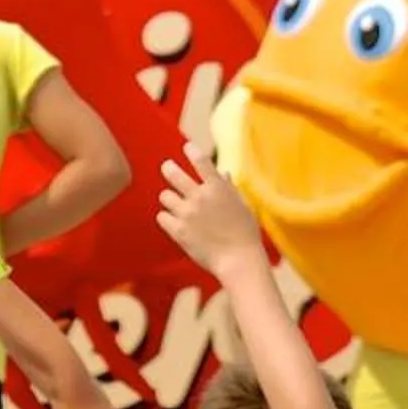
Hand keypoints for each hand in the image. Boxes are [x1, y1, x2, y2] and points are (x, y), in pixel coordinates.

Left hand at [156, 158, 265, 276]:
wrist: (239, 261)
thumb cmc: (246, 234)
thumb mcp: (243, 206)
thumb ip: (230, 189)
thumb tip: (223, 174)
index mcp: (218, 188)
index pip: (200, 160)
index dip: (191, 150)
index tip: (187, 147)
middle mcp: (200, 197)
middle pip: (172, 173)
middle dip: (168, 169)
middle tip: (168, 168)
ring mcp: (187, 214)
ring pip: (164, 196)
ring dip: (170, 199)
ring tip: (175, 205)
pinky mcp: (178, 231)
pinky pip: (162, 217)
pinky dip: (167, 218)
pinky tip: (174, 222)